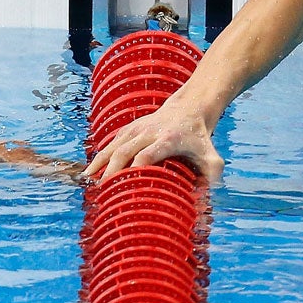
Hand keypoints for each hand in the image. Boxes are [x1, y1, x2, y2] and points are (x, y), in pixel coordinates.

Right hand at [82, 96, 224, 183]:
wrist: (190, 108)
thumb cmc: (199, 137)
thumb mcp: (210, 154)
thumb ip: (213, 173)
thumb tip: (211, 195)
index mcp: (169, 139)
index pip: (147, 155)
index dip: (135, 170)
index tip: (125, 188)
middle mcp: (150, 132)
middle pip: (125, 152)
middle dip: (111, 171)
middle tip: (102, 193)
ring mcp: (137, 128)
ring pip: (113, 146)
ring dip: (100, 165)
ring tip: (88, 184)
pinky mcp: (129, 128)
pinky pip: (110, 143)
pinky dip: (99, 158)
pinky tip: (90, 173)